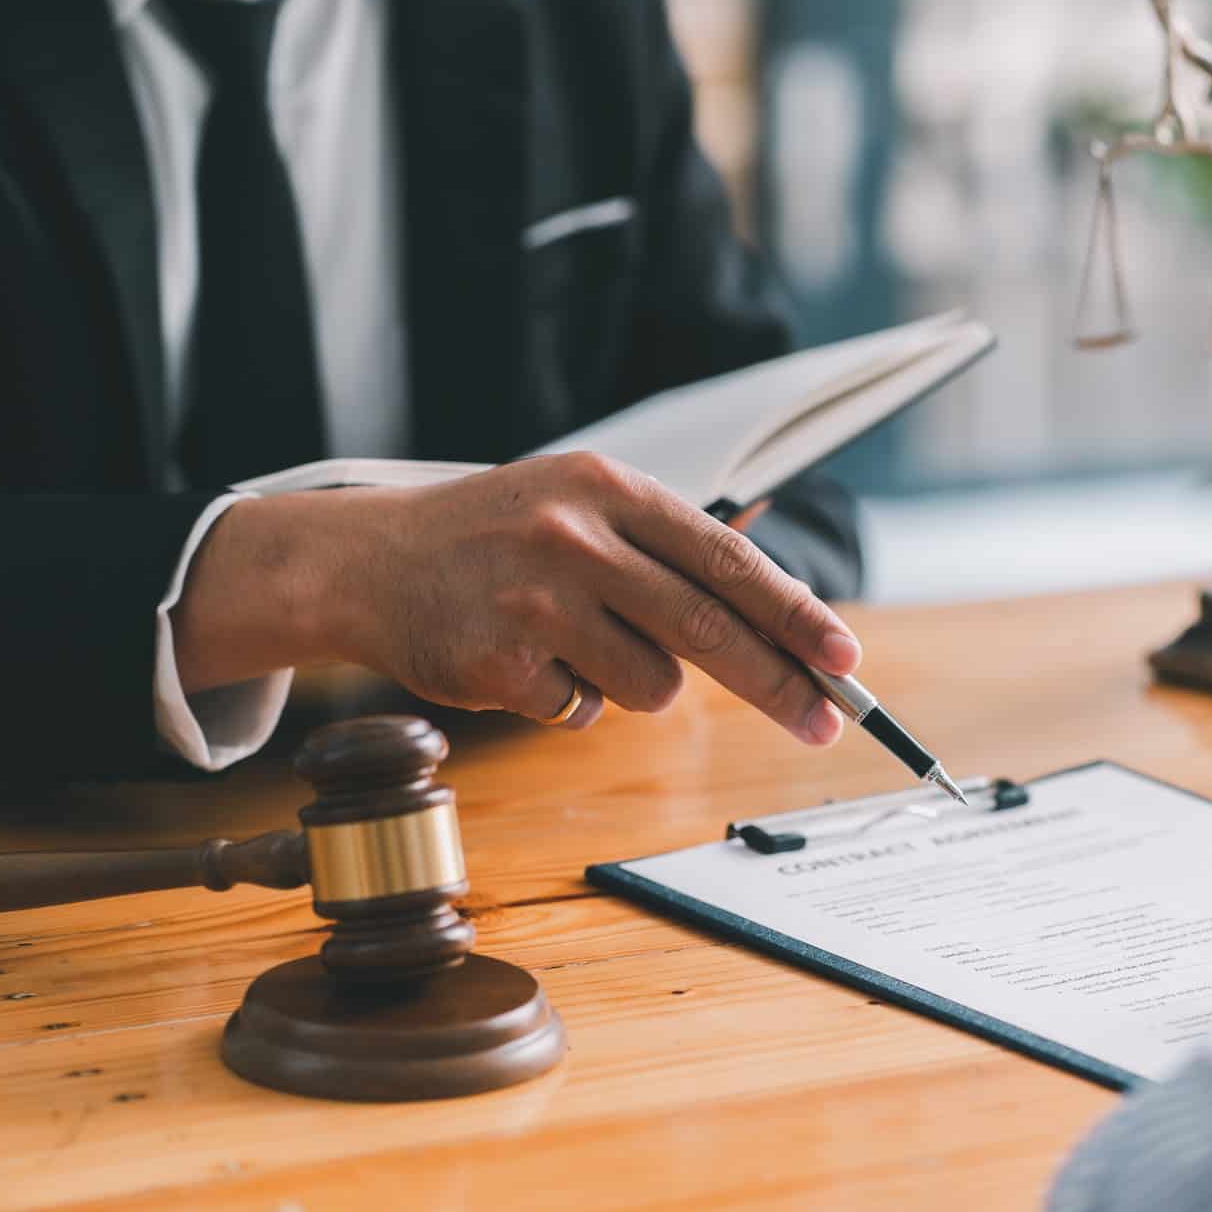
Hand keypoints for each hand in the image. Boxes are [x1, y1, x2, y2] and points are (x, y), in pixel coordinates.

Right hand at [173, 454, 859, 741]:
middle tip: (825, 722)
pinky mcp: (501, 661)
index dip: (794, 613)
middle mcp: (577, 537)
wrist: (367, 561)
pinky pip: (583, 711)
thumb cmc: (500, 537)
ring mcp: (535, 600)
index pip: (727, 560)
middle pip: (708, 630)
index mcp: (612, 489)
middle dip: (777, 683)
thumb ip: (672, 553)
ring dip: (635, 683)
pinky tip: (525, 659)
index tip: (844, 657)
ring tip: (577, 642)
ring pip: (651, 685)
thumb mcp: (585, 505)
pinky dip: (570, 699)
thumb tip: (783, 627)